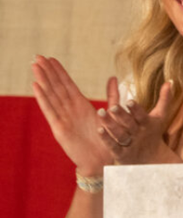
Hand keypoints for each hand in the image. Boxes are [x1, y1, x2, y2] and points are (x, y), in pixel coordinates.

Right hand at [31, 56, 113, 174]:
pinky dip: (43, 98)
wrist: (103, 161)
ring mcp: (63, 118)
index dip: (59, 72)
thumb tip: (113, 77)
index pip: (67, 85)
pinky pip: (50, 110)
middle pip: (56, 87)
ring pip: (51, 95)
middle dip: (48, 72)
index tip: (51, 58)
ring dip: (43, 80)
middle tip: (38, 56)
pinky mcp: (59, 128)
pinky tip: (36, 86)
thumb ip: (112, 95)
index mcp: (81, 106)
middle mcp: (70, 110)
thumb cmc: (107, 139)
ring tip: (35, 66)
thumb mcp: (112, 113)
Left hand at [96, 79, 173, 164]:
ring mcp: (130, 144)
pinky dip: (107, 139)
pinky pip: (113, 146)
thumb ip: (164, 99)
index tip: (130, 101)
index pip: (142, 116)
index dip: (136, 110)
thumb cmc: (153, 133)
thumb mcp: (160, 116)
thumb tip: (169, 81)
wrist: (152, 160)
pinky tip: (99, 130)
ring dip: (110, 125)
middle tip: (112, 107)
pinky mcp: (121, 154)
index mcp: (147, 124)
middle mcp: (138, 134)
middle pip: (129, 124)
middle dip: (121, 116)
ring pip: (120, 134)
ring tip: (100, 113)